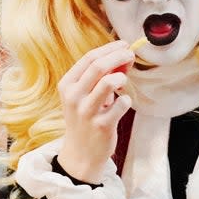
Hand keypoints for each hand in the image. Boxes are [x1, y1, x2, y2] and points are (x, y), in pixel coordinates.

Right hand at [56, 42, 134, 182]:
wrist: (80, 153)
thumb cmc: (85, 118)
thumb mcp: (84, 95)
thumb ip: (100, 76)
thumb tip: (123, 57)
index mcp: (67, 85)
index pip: (89, 58)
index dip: (110, 48)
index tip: (124, 45)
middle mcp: (74, 97)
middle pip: (99, 66)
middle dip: (119, 56)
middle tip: (131, 55)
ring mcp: (87, 111)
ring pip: (109, 81)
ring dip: (121, 77)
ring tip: (123, 83)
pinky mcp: (101, 125)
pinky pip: (122, 103)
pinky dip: (126, 100)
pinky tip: (122, 105)